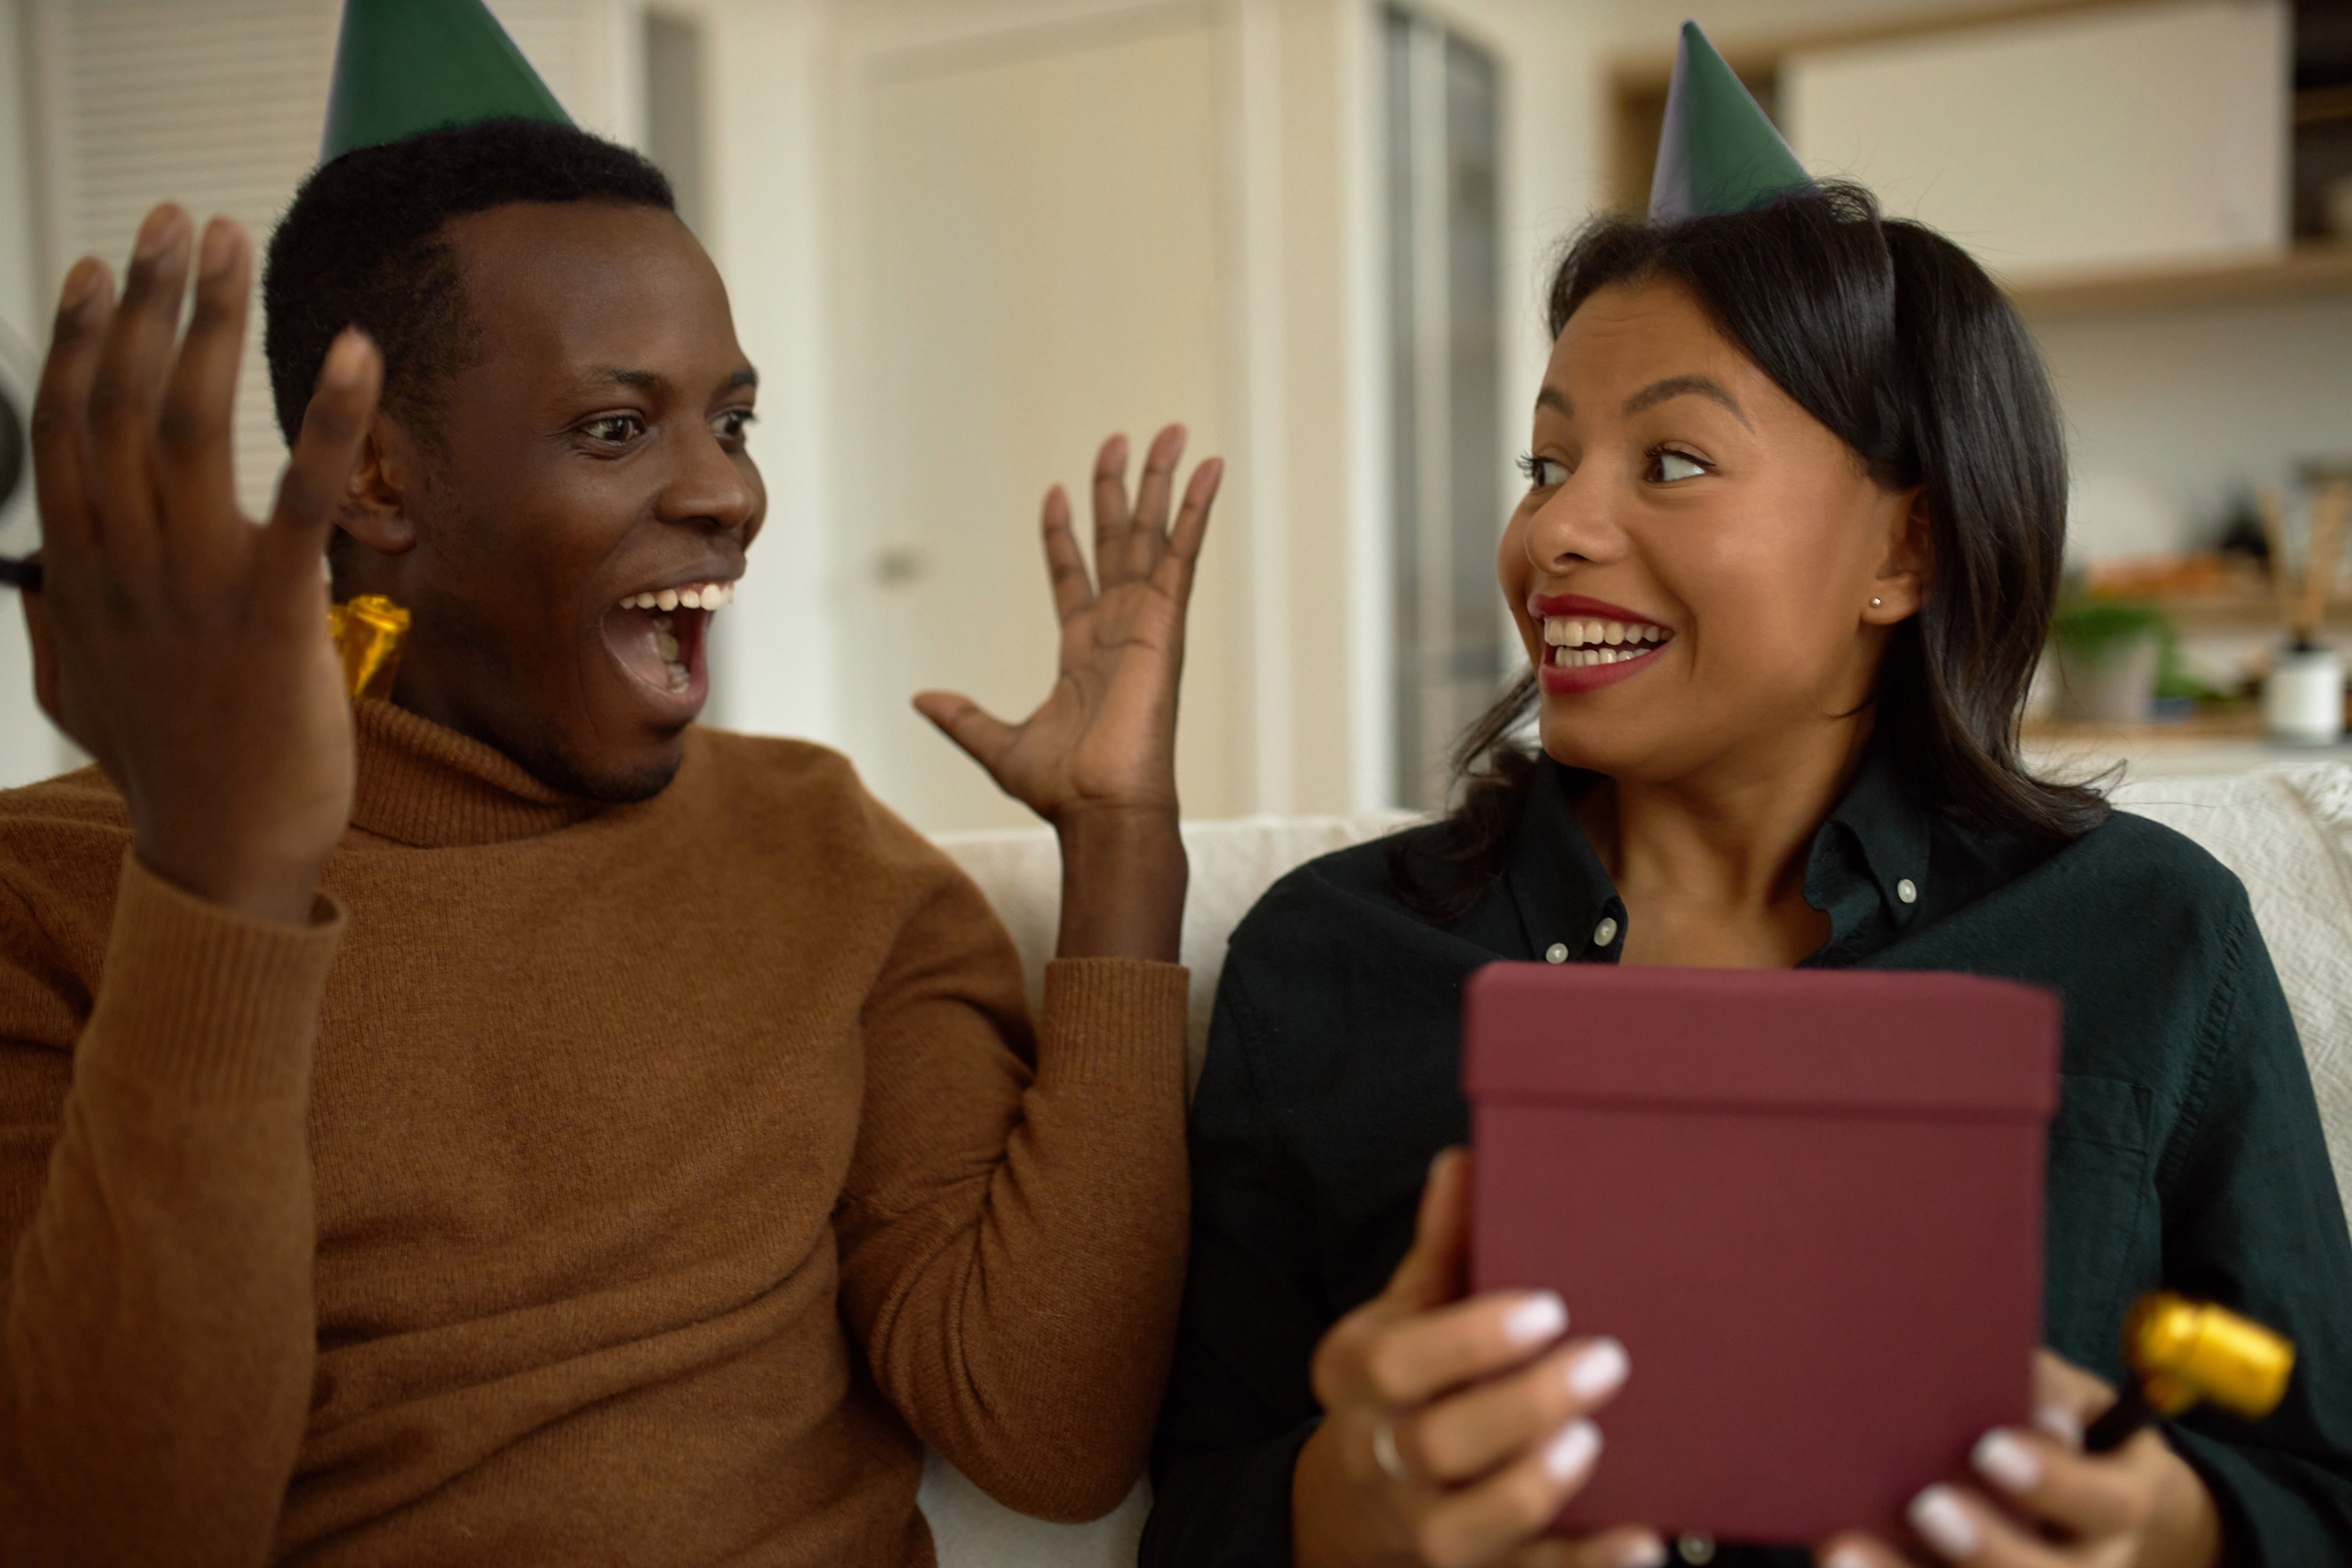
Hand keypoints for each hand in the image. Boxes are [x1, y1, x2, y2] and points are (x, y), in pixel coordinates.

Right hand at [26, 205, 381, 924]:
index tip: (99, 267)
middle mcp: (122, 567)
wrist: (225, 858)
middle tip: (175, 218)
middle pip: (118, 404)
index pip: (66, 430)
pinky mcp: (271, 614)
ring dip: (207, 326)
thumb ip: (55, 630)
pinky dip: (323, 419)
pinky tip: (354, 350)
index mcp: (80, 577)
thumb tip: (34, 588)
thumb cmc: (171, 775)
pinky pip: (296, 498)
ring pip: (184, 427)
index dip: (82, 341)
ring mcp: (191, 587)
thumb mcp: (79, 695)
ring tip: (226, 245)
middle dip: (146, 301)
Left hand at [915, 426, 1220, 960]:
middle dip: (1120, 489)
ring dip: (1162, 483)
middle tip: (1123, 437)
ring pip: (1153, 536)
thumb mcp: (997, 744)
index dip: (1062, 533)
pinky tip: (1209, 469)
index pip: (1072, 574)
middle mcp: (1119, 628)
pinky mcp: (1168, 623)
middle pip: (1120, 540)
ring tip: (1171, 430)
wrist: (1101, 810)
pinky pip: (1183, 554)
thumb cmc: (1062, 789)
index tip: (1055, 491)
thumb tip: (921, 698)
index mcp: (1083, 651)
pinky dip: (1196, 510)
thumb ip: (962, 717)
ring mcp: (1147, 622)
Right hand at [1293, 1150, 1662, 1567]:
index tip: (1548, 1308)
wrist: (1357, 1501)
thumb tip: (1464, 1163)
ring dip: (1534, 1486)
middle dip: (1523, 1404)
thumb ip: (1442, 1249)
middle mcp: (1378, 1455)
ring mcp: (1420, 1526)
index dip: (1472, 1338)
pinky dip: (1584, 1565)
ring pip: (1464, 1526)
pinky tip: (1642, 1540)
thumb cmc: (1404, 1382)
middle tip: (1607, 1361)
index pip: (1400, 1361)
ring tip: (1594, 1440)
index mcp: (1358, 1376)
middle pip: (1437, 1444)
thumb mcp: (1407, 1312)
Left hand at [1819, 1350, 2222, 1567]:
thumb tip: (2037, 1412)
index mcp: (2117, 1502)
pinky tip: (1838, 1561)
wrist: (2065, 1489)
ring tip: (1846, 1551)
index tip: (1989, 1449)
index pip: (2105, 1503)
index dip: (2053, 1481)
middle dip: (1988, 1548)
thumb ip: (2044, 1391)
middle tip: (1926, 1507)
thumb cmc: (2045, 1423)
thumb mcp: (2062, 1395)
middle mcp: (2089, 1565)